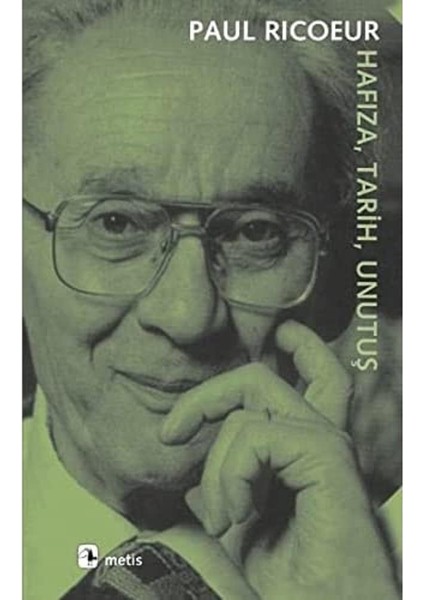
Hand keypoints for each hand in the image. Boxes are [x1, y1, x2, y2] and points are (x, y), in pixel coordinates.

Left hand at [160, 321, 398, 598]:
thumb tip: (196, 465)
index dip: (286, 352)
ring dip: (217, 465)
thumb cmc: (290, 581)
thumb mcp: (242, 522)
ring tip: (225, 517)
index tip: (238, 368)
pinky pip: (254, 434)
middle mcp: (321, 436)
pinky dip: (231, 473)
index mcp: (308, 448)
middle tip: (172, 432)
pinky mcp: (325, 453)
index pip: (308, 376)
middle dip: (207, 395)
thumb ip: (228, 483)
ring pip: (249, 402)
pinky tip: (238, 515)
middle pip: (260, 376)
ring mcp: (324, 441)